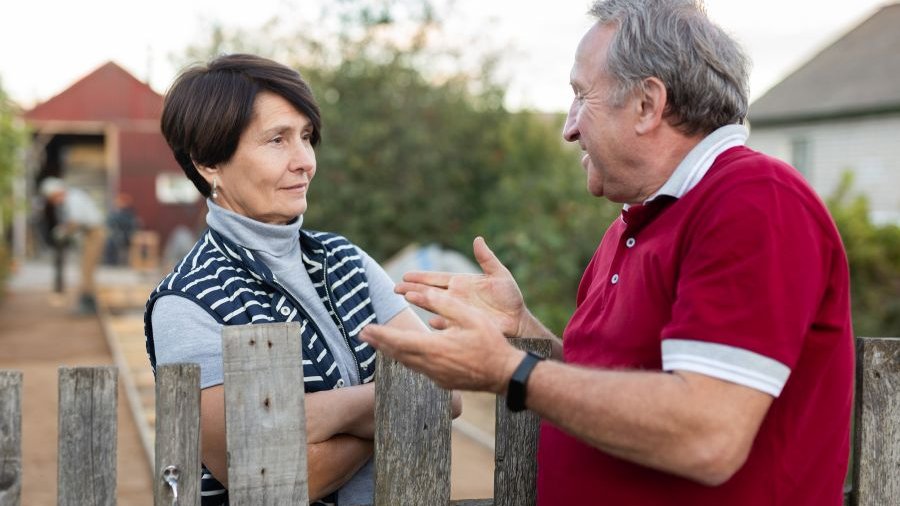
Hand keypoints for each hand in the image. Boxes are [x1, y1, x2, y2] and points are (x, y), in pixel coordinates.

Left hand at [361, 287, 524, 393]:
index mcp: (435, 348)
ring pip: (406, 363)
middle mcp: (431, 365)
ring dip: (391, 352)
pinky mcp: (442, 382)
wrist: (504, 374)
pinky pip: (418, 370)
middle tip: (363, 335)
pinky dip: (406, 360)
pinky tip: (405, 354)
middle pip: (397, 354)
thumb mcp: (468, 316)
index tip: (366, 329)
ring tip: (378, 343)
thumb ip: (442, 303)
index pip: (399, 341)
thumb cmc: (489, 342)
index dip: (380, 335)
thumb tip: (417, 294)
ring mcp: (436, 376)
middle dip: (379, 343)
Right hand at [397, 237, 535, 337]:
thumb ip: (487, 259)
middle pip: (429, 292)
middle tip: (395, 288)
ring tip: (407, 299)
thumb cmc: (509, 297)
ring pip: (434, 306)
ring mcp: (458, 311)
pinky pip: (448, 324)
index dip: (421, 277)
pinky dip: (440, 323)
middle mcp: (455, 297)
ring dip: (421, 303)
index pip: (436, 278)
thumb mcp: (499, 274)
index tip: (405, 275)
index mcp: (461, 283)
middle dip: (412, 289)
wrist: (518, 320)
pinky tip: (431, 322)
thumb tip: (478, 239)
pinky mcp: (464, 325)